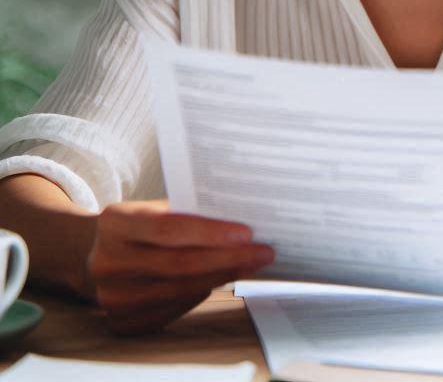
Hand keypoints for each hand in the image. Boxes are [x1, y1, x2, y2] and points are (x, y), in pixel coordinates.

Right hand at [85, 198, 274, 333]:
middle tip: (264, 252)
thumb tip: (241, 218)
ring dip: (223, 277)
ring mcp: (112, 297)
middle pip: (180, 264)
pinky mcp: (122, 321)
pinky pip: (175, 307)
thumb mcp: (151, 207)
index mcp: (115, 222)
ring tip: (252, 264)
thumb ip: (187, 211)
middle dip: (229, 258)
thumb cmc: (138, 224)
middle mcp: (109, 262)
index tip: (247, 232)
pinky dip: (203, 292)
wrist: (91, 254)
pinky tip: (224, 279)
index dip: (209, 232)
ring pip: (182, 288)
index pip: (168, 228)